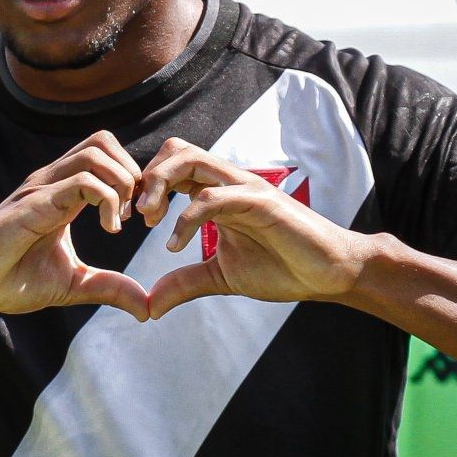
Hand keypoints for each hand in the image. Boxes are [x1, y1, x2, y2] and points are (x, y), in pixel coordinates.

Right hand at [0, 131, 148, 321]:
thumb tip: (146, 308)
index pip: (106, 157)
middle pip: (104, 140)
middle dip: (133, 172)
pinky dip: (108, 199)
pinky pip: (82, 180)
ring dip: (122, 182)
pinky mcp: (36, 202)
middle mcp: (54, 182)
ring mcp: (44, 188)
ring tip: (121, 220)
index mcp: (63, 194)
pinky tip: (110, 228)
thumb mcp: (72, 285)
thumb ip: (109, 288)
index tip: (141, 218)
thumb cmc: (8, 281)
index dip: (133, 180)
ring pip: (96, 151)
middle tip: (138, 213)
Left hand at [137, 138, 367, 318]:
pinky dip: (186, 218)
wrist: (329, 273)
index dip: (144, 186)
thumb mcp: (221, 277)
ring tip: (148, 221)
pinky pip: (213, 198)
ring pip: (192, 160)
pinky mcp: (261, 203)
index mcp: (217, 193)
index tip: (128, 219)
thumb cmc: (283, 268)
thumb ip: (186, 283)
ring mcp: (245, 188)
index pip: (172, 167)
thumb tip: (152, 305)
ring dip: (160, 185)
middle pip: (176, 150)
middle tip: (135, 216)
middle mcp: (229, 183)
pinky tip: (173, 245)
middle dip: (146, 178)